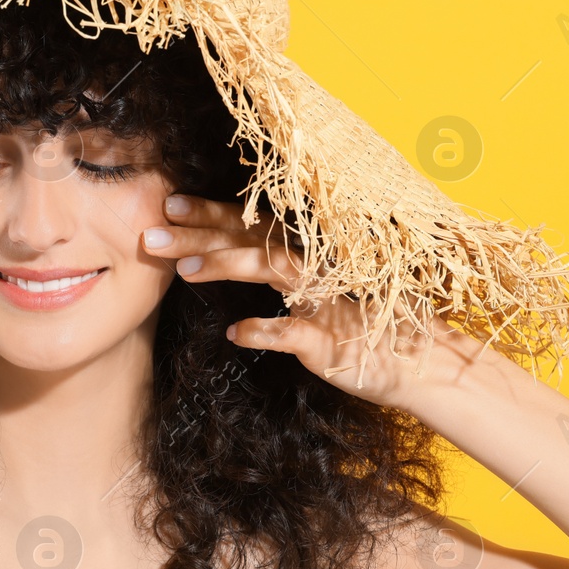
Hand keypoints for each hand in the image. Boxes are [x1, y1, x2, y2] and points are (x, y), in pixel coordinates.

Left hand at [140, 192, 479, 409]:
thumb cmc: (356, 325)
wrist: (415, 363)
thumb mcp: (310, 292)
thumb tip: (217, 252)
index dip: (210, 214)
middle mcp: (313, 268)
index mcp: (305, 255)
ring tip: (184, 271)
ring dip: (227, 265)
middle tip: (153, 233)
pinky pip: (293, 332)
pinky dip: (263, 331)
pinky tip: (234, 332)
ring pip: (272, 270)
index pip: (250, 226)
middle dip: (200, 234)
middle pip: (250, 240)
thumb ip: (273, 269)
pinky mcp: (331, 338)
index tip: (168, 204)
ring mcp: (323, 300)